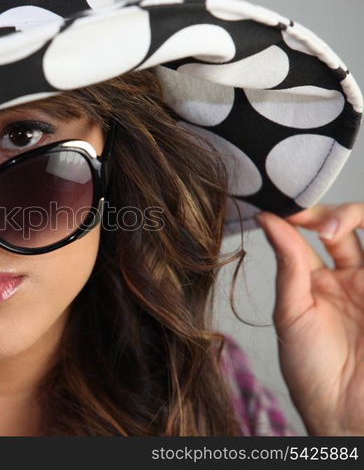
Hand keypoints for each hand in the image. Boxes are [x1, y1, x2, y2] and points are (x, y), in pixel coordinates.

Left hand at [255, 202, 363, 435]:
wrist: (344, 412)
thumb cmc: (311, 370)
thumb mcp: (291, 314)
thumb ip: (288, 265)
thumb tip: (268, 219)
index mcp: (316, 279)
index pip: (309, 231)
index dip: (299, 215)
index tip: (281, 209)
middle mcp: (349, 276)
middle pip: (345, 224)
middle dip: (330, 213)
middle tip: (312, 221)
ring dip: (354, 217)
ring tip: (333, 229)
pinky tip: (347, 236)